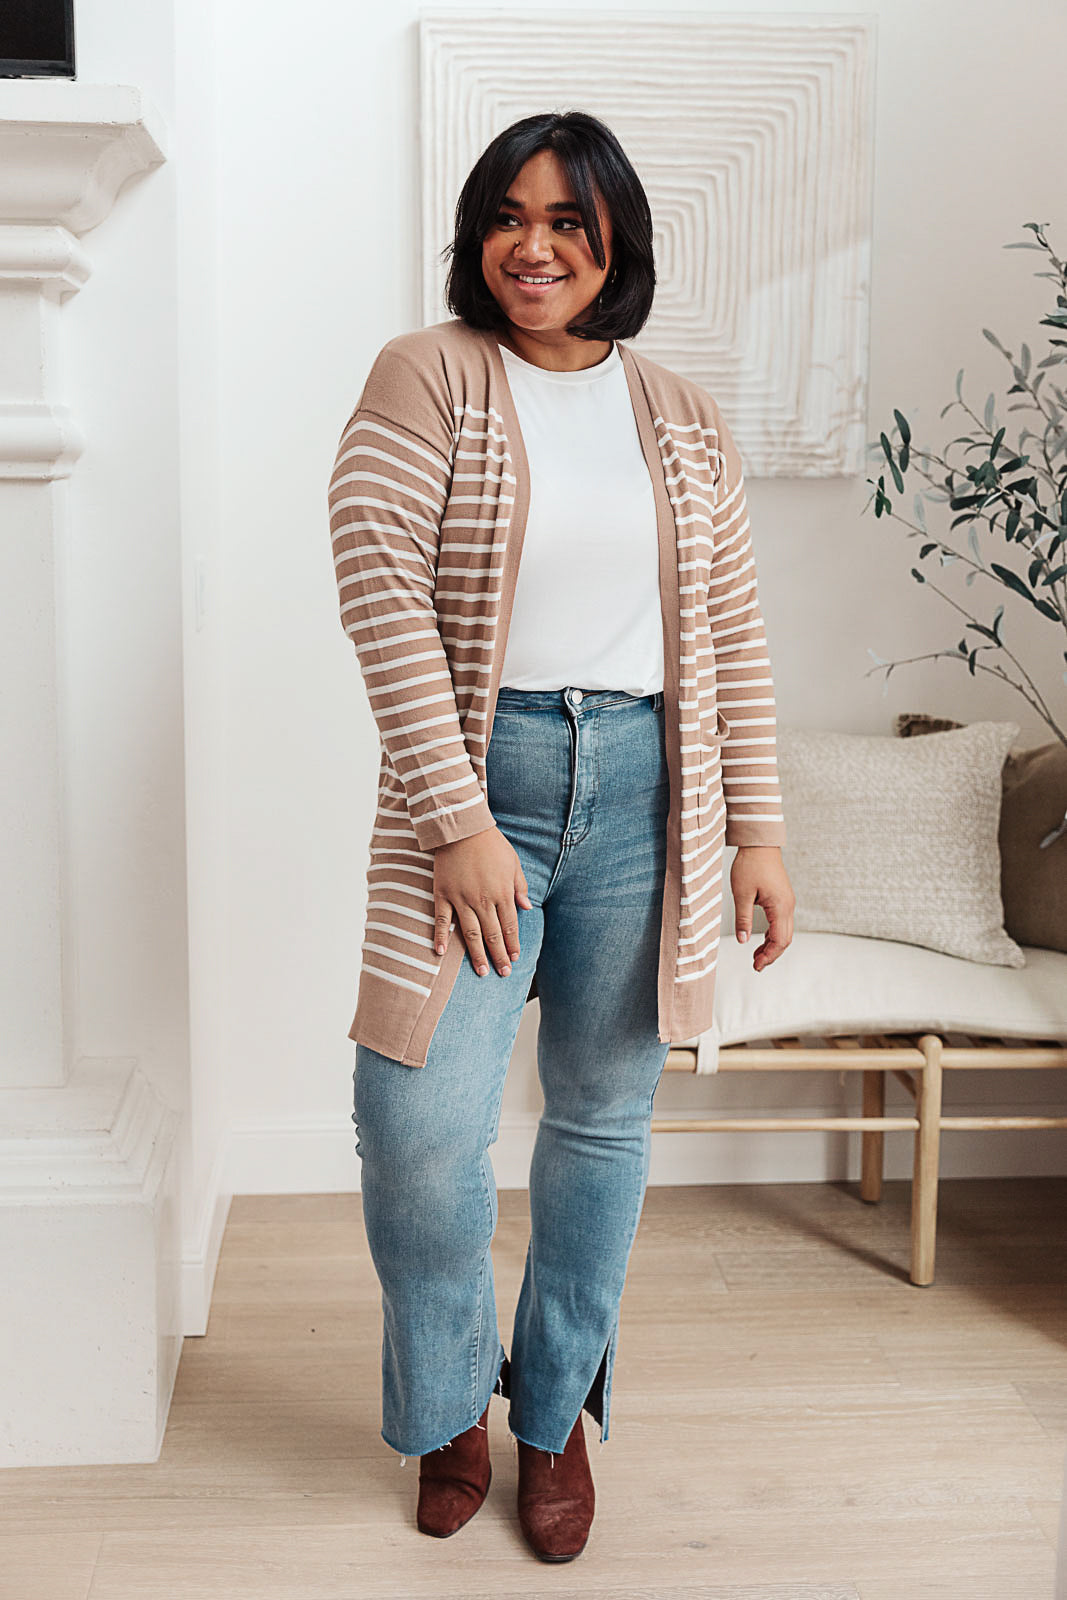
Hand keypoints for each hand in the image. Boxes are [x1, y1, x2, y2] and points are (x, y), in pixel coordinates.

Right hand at [433, 826, 531, 977]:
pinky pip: (441, 920)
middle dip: (499, 956)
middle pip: (493, 935)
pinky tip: (441, 954)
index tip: (514, 958)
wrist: (463, 829)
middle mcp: (483, 900)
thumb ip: (520, 886)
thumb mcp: (513, 863)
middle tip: (502, 973)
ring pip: (471, 933)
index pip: (509, 926)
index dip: (512, 944)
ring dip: (477, 954)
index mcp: (502, 892)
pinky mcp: (443, 894)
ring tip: (482, 971)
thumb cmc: (491, 844)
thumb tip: (527, 908)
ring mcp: (461, 899)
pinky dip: (441, 937)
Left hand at [730, 845, 793, 972]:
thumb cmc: (751, 864)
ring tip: (756, 956)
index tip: (756, 965)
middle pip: (785, 939)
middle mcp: (788, 906)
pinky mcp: (782, 898)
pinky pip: (781, 922)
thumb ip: (743, 919)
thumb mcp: (741, 894)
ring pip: (784, 932)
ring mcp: (787, 902)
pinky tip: (761, 940)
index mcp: (780, 906)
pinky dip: (773, 935)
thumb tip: (743, 940)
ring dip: (772, 945)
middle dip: (771, 954)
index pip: (780, 940)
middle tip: (756, 965)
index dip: (769, 956)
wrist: (759, 844)